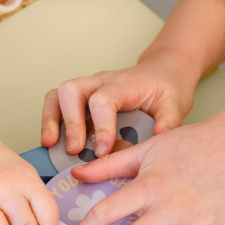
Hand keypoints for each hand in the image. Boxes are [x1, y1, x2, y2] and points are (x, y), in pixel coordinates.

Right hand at [41, 58, 198, 158]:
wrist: (161, 72)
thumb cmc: (166, 88)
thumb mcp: (175, 105)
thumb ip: (168, 124)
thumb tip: (156, 142)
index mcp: (124, 83)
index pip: (103, 100)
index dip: (100, 126)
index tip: (103, 151)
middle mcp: (101, 81)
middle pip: (72, 91)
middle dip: (70, 123)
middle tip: (75, 150)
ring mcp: (87, 87)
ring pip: (58, 94)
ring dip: (51, 119)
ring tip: (51, 145)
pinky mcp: (80, 96)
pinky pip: (55, 101)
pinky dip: (49, 119)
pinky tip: (51, 141)